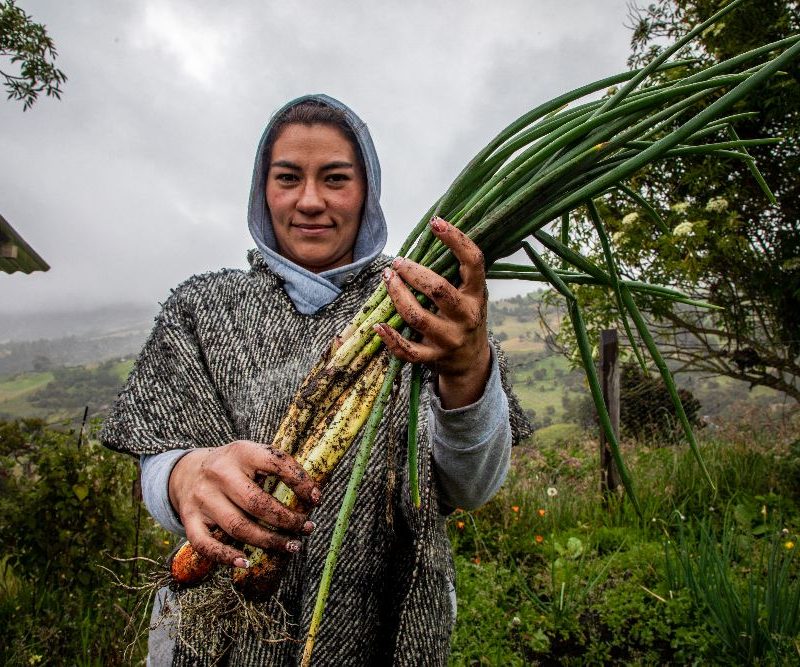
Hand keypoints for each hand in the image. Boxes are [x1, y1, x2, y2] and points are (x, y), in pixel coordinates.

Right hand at [168, 440, 320, 567]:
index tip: (316, 498)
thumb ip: (277, 468)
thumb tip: (312, 495)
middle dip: (287, 520)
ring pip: (239, 528)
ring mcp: (202, 497)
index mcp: (241, 452)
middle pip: (258, 504)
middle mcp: (219, 473)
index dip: (300, 482)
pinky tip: (245, 562)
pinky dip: (225, 557)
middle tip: (306, 528)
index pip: (276, 463)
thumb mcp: (253, 455)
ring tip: (292, 545)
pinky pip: (206, 544)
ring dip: (269, 541)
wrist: (189, 471)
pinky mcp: (190, 518)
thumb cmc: (234, 467)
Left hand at [375, 216, 490, 408]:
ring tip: (387, 279)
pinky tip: (378, 325)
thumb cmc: (464, 315)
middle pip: (439, 290)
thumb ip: (455, 271)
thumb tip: (430, 232)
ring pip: (418, 317)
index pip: (473, 261)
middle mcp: (466, 316)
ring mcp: (450, 338)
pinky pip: (409, 350)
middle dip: (413, 272)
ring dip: (397, 296)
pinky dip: (391, 339)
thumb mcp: (470, 292)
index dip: (456, 240)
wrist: (471, 359)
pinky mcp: (434, 357)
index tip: (436, 222)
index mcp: (476, 294)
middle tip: (398, 262)